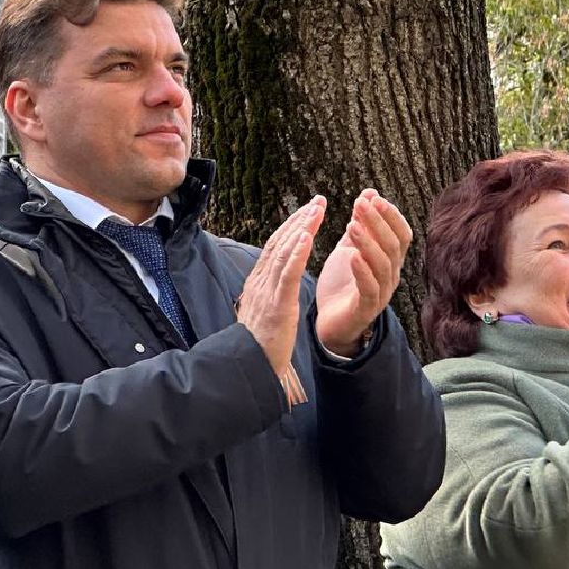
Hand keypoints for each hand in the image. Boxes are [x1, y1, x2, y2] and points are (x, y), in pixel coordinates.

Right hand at [238, 198, 324, 403]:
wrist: (250, 368)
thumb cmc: (261, 343)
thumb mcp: (266, 311)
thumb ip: (272, 292)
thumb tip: (279, 279)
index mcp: (259, 283)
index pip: (276, 247)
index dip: (292, 226)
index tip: (308, 210)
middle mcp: (260, 282)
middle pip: (280, 243)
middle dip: (299, 219)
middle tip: (318, 201)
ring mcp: (266, 292)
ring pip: (283, 252)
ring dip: (301, 228)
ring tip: (316, 210)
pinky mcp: (276, 304)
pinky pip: (287, 274)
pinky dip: (297, 253)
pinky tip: (307, 236)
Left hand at [315, 190, 412, 355]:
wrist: (329, 322)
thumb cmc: (342, 283)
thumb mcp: (349, 247)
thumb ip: (360, 224)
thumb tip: (369, 192)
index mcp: (390, 260)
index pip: (402, 234)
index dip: (391, 215)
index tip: (373, 197)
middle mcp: (391, 275)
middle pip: (393, 245)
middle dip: (378, 222)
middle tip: (361, 204)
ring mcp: (381, 293)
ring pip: (383, 265)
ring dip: (368, 242)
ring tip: (351, 225)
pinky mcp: (366, 308)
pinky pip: (369, 288)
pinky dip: (362, 270)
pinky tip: (352, 256)